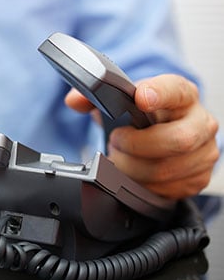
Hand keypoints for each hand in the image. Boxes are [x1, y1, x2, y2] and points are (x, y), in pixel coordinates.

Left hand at [65, 74, 219, 198]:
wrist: (158, 137)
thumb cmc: (141, 118)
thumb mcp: (119, 103)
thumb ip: (94, 99)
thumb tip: (74, 100)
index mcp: (182, 95)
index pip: (176, 90)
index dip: (159, 94)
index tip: (140, 98)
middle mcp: (200, 122)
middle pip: (177, 140)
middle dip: (136, 145)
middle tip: (117, 141)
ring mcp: (204, 152)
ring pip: (166, 170)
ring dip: (134, 168)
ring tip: (122, 159)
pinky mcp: (198, 179)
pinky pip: (168, 189)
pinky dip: (143, 184)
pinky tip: (135, 174)